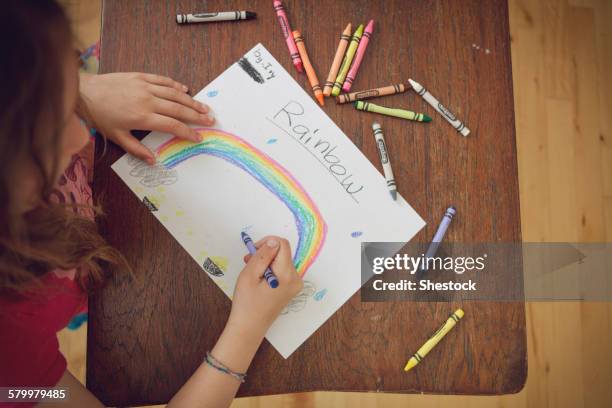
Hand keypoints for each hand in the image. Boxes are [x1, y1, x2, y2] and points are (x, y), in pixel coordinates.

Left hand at [79, 72, 213, 163]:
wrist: (85, 93)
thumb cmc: (100, 117)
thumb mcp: (116, 137)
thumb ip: (136, 149)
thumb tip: (153, 161)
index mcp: (143, 118)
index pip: (172, 126)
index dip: (188, 132)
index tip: (198, 137)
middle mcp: (148, 101)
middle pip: (179, 109)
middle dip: (196, 116)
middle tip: (210, 120)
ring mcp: (145, 87)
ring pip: (174, 94)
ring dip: (191, 101)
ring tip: (204, 107)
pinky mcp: (140, 77)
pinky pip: (162, 80)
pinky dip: (175, 85)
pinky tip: (185, 89)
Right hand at [227, 236, 302, 339]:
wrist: (249, 327)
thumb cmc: (246, 303)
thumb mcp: (250, 275)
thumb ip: (263, 255)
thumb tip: (273, 241)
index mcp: (287, 275)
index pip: (282, 245)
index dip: (267, 243)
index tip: (253, 251)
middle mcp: (296, 279)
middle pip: (282, 252)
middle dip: (265, 253)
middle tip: (248, 261)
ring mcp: (295, 284)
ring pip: (281, 260)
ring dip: (266, 261)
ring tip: (251, 271)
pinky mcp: (291, 288)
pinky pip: (282, 270)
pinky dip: (270, 269)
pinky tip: (258, 277)